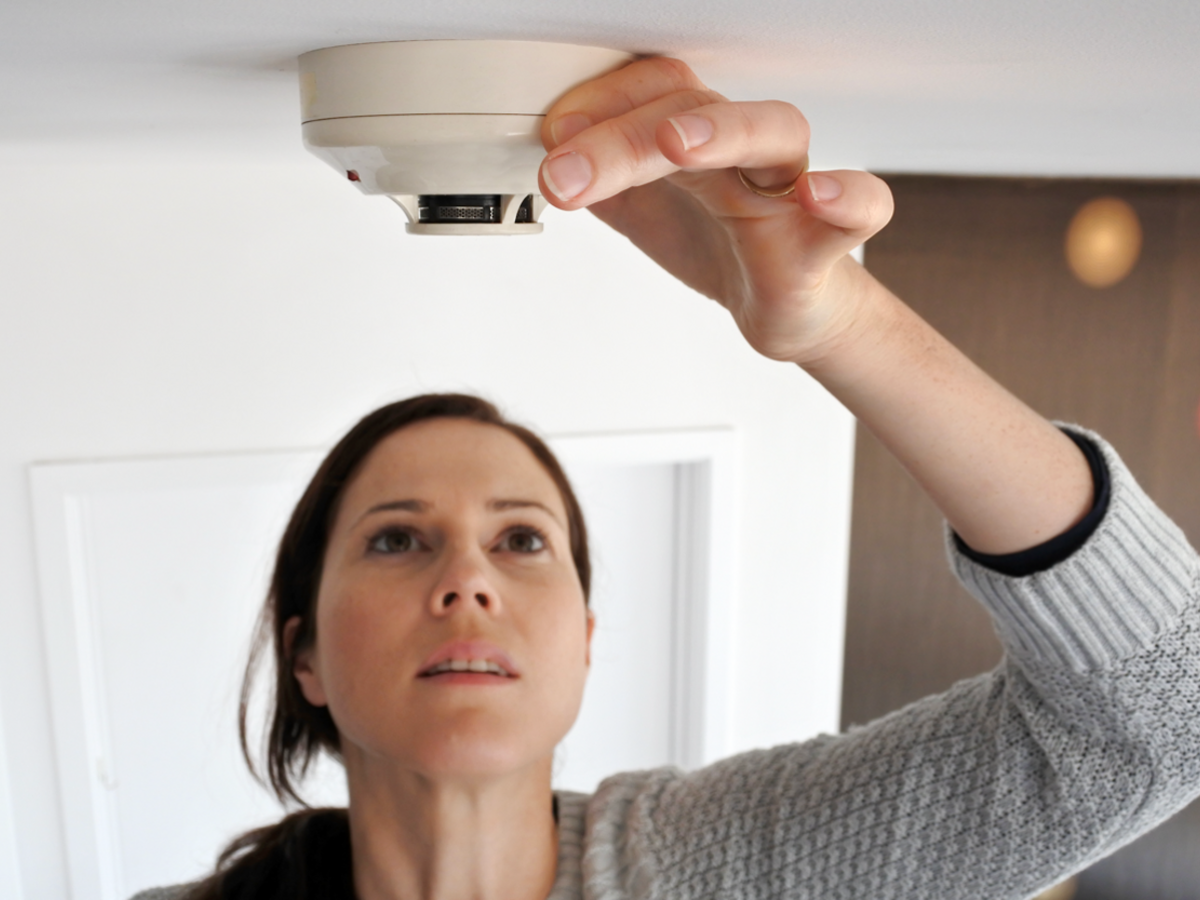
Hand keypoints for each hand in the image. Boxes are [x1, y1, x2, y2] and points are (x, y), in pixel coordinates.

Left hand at [539, 57, 894, 365]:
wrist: (781, 305)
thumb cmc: (717, 242)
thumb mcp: (639, 206)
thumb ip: (598, 176)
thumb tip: (545, 150)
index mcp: (695, 138)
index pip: (651, 90)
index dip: (599, 104)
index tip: (550, 137)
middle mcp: (742, 150)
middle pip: (693, 110)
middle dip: (622, 138)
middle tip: (564, 171)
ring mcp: (787, 191)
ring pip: (775, 132)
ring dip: (725, 130)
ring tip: (676, 146)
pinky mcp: (823, 245)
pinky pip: (862, 207)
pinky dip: (849, 196)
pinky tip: (818, 195)